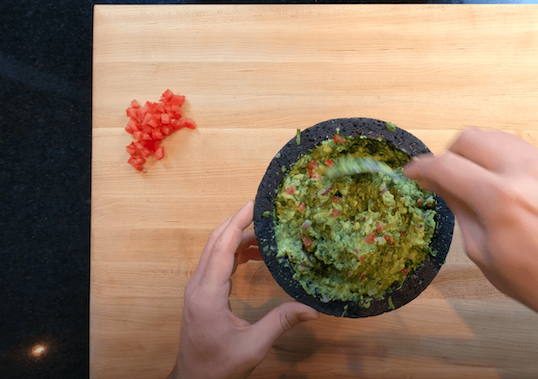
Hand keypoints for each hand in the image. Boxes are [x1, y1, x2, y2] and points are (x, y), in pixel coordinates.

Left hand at [169, 200, 318, 378]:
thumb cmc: (218, 366)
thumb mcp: (253, 346)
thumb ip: (281, 322)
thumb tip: (312, 309)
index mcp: (208, 294)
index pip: (223, 246)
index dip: (238, 221)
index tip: (255, 203)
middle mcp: (198, 285)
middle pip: (216, 241)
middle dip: (239, 220)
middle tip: (264, 208)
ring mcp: (196, 288)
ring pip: (215, 249)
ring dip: (238, 236)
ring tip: (267, 232)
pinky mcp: (200, 293)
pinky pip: (216, 262)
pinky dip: (235, 251)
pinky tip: (255, 254)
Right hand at [404, 127, 537, 378]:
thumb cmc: (534, 281)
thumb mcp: (482, 252)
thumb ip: (460, 209)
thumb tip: (439, 183)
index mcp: (501, 199)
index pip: (447, 166)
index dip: (422, 167)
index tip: (412, 173)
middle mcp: (527, 171)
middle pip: (471, 138)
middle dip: (451, 154)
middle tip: (447, 177)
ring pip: (499, 138)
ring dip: (480, 155)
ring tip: (479, 181)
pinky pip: (526, 151)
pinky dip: (509, 163)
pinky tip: (513, 189)